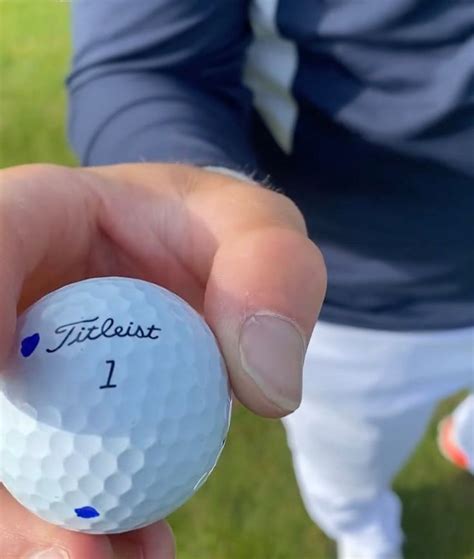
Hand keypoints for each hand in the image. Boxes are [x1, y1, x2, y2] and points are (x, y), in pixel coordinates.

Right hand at [0, 163, 325, 557]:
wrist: (208, 259)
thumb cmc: (223, 232)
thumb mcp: (262, 230)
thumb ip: (273, 278)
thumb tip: (266, 388)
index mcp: (38, 216)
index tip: (13, 393)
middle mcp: (11, 288)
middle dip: (7, 472)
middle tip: (80, 544)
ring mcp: (20, 356)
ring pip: (7, 447)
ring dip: (46, 520)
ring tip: (129, 556)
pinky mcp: (44, 406)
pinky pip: (48, 470)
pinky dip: (86, 521)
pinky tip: (137, 545)